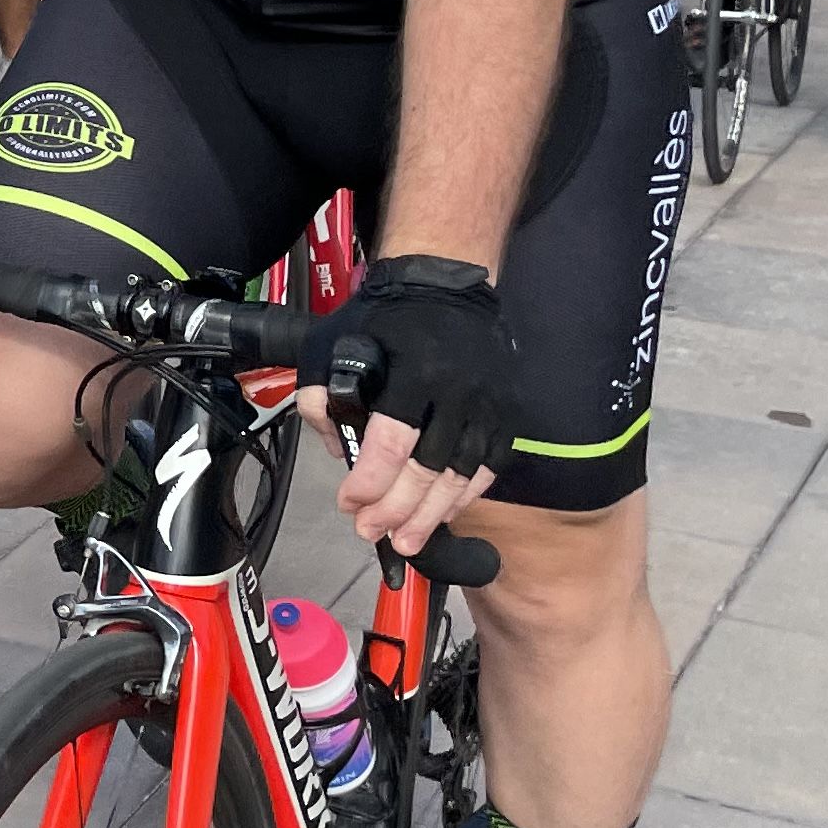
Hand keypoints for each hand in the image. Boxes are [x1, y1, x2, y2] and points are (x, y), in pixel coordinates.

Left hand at [301, 257, 529, 556]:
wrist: (444, 286)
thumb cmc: (382, 320)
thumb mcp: (330, 346)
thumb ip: (321, 399)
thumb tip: (337, 450)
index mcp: (413, 371)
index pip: (393, 442)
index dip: (370, 482)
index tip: (349, 503)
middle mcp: (458, 390)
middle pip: (429, 467)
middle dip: (397, 510)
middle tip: (371, 532)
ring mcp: (489, 403)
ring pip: (463, 475)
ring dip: (432, 515)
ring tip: (407, 541)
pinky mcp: (507, 412)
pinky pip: (490, 467)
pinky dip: (466, 496)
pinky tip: (442, 515)